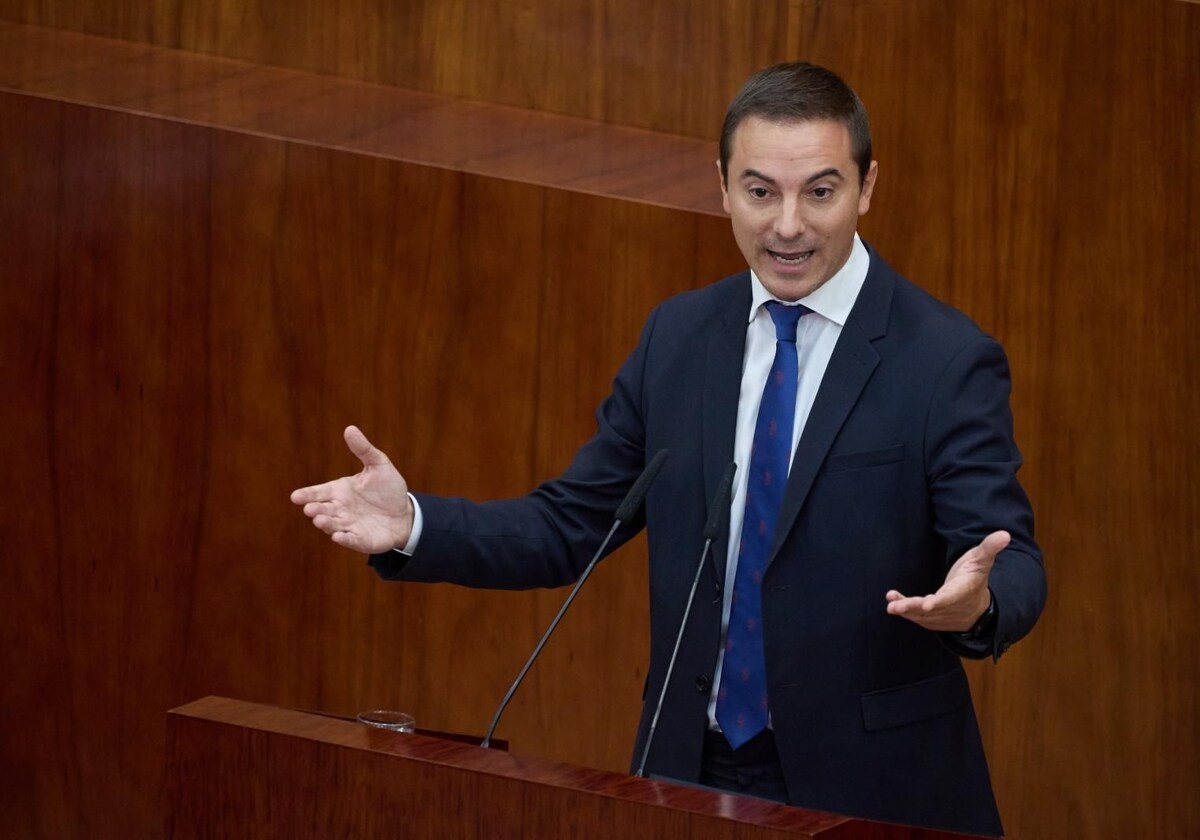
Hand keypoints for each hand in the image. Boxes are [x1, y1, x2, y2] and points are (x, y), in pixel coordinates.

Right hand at [290, 425, 413, 553]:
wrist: (405, 513)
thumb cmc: (388, 489)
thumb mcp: (379, 465)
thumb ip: (363, 450)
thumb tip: (350, 428)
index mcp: (339, 491)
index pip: (318, 492)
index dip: (306, 495)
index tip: (295, 496)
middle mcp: (340, 509)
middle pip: (322, 509)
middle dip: (315, 509)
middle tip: (310, 509)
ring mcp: (349, 525)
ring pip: (332, 525)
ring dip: (325, 523)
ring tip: (319, 520)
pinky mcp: (360, 540)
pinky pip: (350, 540)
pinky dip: (344, 539)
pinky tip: (338, 536)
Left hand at [885, 531, 1009, 631]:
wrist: (979, 608)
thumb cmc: (975, 578)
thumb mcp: (982, 561)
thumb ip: (989, 548)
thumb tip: (1004, 534)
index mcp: (965, 590)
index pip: (952, 597)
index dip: (940, 602)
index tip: (928, 605)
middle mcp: (953, 606)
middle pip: (932, 609)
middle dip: (913, 608)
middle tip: (894, 607)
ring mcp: (943, 616)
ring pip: (922, 616)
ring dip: (906, 610)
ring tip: (891, 603)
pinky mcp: (934, 621)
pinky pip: (919, 618)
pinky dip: (906, 612)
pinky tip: (893, 602)